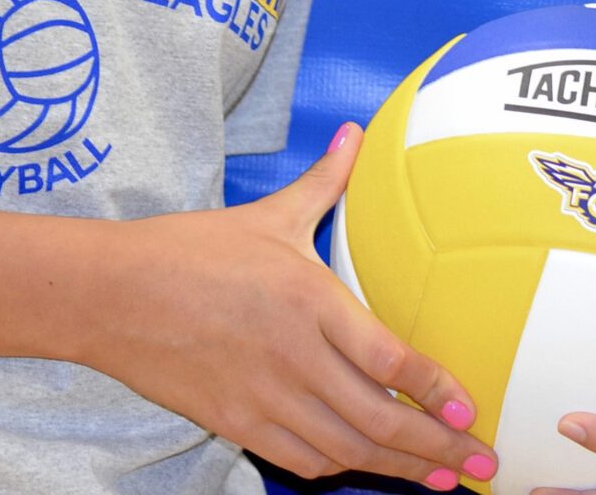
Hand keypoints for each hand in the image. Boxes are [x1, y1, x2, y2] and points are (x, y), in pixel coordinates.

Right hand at [88, 123, 497, 489]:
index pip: (388, 359)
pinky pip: (300, 460)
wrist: (112, 295)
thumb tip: (355, 135)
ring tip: (441, 480)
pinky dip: (339, 468)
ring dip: (398, 470)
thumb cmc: (192, 250)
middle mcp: (293, 356)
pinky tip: (365, 467)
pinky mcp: (235, 423)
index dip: (435, 391)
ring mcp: (263, 397)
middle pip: (378, 420)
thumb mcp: (267, 215)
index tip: (469, 409)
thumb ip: (324, 184)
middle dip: (437, 449)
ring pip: (345, 450)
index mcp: (309, 301)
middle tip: (482, 466)